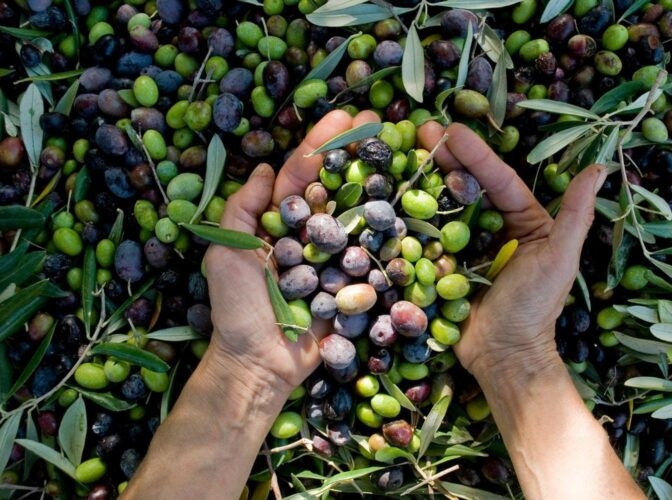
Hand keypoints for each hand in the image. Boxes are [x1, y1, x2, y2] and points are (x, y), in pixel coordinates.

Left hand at [204, 110, 379, 392]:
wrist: (261, 364)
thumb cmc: (238, 309)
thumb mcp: (225, 254)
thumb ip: (241, 210)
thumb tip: (265, 170)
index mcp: (278, 223)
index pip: (301, 174)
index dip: (322, 144)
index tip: (346, 116)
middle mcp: (309, 234)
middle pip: (335, 185)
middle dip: (356, 152)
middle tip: (381, 121)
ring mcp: (334, 257)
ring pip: (358, 214)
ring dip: (377, 182)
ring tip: (400, 152)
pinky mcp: (353, 283)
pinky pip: (373, 254)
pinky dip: (389, 231)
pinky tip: (408, 205)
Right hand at [419, 122, 605, 381]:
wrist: (503, 355)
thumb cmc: (536, 308)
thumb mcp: (559, 258)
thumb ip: (575, 214)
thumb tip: (598, 168)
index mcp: (525, 221)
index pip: (498, 180)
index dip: (476, 155)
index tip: (452, 131)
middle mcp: (495, 228)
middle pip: (468, 186)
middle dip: (446, 157)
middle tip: (421, 130)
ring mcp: (466, 246)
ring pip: (446, 206)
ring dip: (427, 179)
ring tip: (406, 153)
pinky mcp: (444, 265)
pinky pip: (429, 236)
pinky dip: (415, 216)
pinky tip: (396, 194)